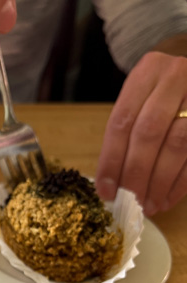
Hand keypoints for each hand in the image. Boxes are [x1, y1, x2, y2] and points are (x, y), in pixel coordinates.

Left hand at [95, 51, 186, 215]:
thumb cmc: (161, 93)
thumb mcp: (139, 99)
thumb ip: (125, 135)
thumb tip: (111, 185)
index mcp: (146, 72)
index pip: (122, 122)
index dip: (111, 161)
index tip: (106, 191)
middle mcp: (175, 77)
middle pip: (149, 133)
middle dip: (136, 175)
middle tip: (129, 203)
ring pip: (177, 145)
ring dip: (159, 183)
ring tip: (149, 206)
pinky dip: (180, 182)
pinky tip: (167, 199)